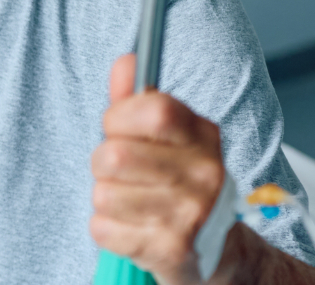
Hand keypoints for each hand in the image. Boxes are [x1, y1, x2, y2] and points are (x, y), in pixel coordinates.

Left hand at [90, 53, 227, 284]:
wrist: (212, 251)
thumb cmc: (180, 186)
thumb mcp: (168, 139)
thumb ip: (140, 101)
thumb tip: (126, 63)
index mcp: (204, 137)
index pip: (154, 109)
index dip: (119, 117)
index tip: (118, 127)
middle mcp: (205, 174)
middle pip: (114, 155)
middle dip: (102, 163)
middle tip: (120, 173)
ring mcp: (191, 214)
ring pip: (103, 194)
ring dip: (105, 199)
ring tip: (130, 202)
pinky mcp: (171, 250)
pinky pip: (103, 229)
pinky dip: (107, 230)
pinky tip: (132, 228)